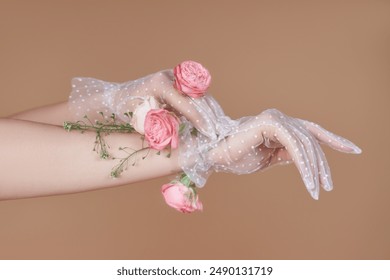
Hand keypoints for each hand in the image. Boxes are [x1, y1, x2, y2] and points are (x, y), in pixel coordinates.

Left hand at [69, 69, 219, 138]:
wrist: (115, 98)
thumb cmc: (125, 111)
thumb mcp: (143, 122)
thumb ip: (163, 127)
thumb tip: (182, 139)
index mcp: (159, 84)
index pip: (185, 103)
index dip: (199, 120)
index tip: (209, 133)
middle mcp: (168, 76)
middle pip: (196, 96)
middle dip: (208, 115)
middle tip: (218, 132)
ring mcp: (173, 77)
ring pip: (198, 94)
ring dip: (209, 110)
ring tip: (218, 126)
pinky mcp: (176, 82)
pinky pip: (193, 94)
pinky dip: (202, 107)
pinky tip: (211, 119)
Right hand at [193, 109, 360, 198]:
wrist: (215, 156)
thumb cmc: (238, 157)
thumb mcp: (271, 157)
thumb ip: (288, 154)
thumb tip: (306, 160)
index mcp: (280, 123)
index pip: (311, 131)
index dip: (333, 139)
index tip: (353, 149)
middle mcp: (280, 117)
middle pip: (311, 140)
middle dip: (322, 164)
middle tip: (327, 186)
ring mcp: (276, 117)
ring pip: (305, 144)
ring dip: (313, 169)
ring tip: (317, 190)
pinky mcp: (270, 123)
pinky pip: (294, 145)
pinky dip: (303, 165)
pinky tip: (308, 181)